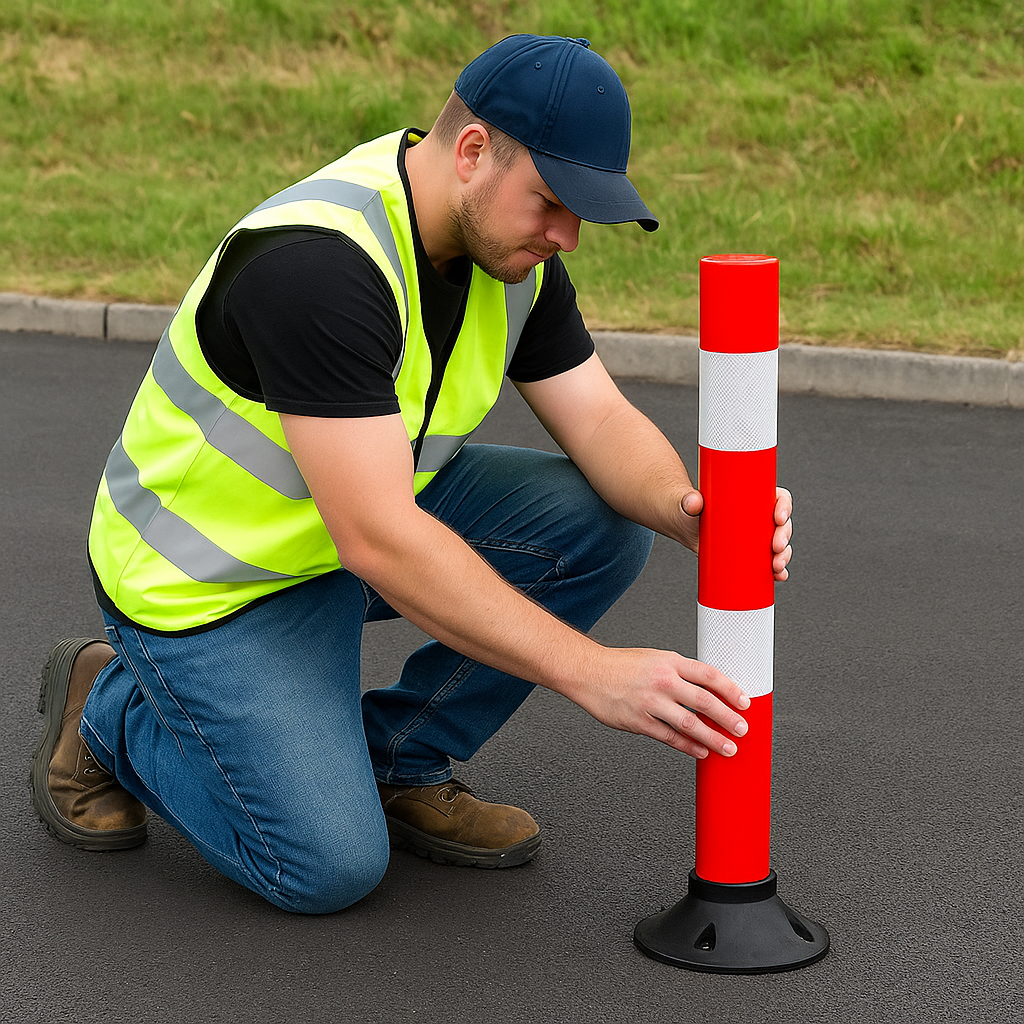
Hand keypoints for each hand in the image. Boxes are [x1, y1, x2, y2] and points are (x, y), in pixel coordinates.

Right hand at [572, 647, 750, 759]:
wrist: (588, 673)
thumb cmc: (622, 666)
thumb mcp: (655, 659)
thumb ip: (679, 673)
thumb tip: (707, 690)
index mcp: (669, 662)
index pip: (708, 675)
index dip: (730, 689)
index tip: (745, 702)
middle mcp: (662, 681)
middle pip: (704, 701)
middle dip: (728, 718)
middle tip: (742, 729)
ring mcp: (650, 703)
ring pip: (689, 724)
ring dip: (712, 738)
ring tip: (728, 748)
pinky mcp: (638, 722)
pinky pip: (669, 738)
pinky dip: (688, 747)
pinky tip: (700, 751)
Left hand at [679, 486, 793, 581]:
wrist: (682, 523)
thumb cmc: (689, 507)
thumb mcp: (689, 501)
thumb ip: (690, 500)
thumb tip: (694, 503)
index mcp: (753, 497)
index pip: (778, 497)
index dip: (784, 507)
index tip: (778, 518)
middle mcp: (758, 515)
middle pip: (782, 524)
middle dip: (784, 536)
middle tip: (775, 547)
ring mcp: (755, 535)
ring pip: (779, 544)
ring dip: (783, 555)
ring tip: (775, 566)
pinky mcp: (749, 552)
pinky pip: (768, 560)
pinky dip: (777, 570)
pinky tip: (778, 576)